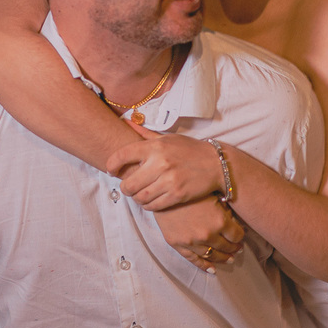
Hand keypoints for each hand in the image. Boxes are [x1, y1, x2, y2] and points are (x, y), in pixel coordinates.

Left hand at [106, 124, 222, 209]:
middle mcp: (160, 163)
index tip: (111, 170)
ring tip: (138, 193)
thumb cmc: (189, 150)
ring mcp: (169, 180)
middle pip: (128, 184)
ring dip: (136, 198)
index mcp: (155, 147)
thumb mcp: (167, 137)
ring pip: (139, 197)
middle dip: (125, 187)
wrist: (216, 164)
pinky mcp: (177, 195)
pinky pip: (153, 206)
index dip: (111, 165)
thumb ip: (144, 133)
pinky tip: (150, 200)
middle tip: (128, 186)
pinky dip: (148, 205)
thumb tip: (125, 121)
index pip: (122, 155)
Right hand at [153, 195, 243, 271]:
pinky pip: (194, 259)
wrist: (161, 190)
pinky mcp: (178, 244)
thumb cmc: (189, 189)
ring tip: (229, 258)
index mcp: (219, 220)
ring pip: (212, 256)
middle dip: (234, 247)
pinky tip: (212, 269)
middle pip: (227, 247)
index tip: (240, 236)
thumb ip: (224, 210)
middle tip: (237, 248)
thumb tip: (234, 223)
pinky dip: (204, 266)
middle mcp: (208, 234)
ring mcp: (192, 242)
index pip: (237, 235)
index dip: (240, 236)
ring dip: (222, 258)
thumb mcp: (211, 195)